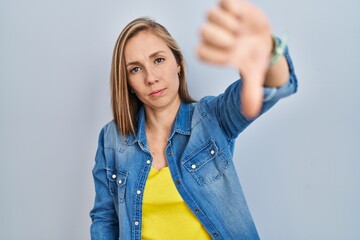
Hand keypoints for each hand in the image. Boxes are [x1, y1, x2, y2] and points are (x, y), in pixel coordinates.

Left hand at [197, 0, 272, 117]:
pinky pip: (225, 2)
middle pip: (203, 32)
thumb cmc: (253, 59)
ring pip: (211, 16)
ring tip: (241, 30)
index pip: (200, 52)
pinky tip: (242, 17)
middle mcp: (212, 35)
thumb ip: (250, 92)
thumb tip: (250, 113)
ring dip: (230, 25)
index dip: (217, 55)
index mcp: (212, 52)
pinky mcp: (229, 5)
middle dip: (223, 39)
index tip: (233, 57)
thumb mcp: (253, 75)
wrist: (263, 41)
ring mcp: (219, 19)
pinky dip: (234, 9)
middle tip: (237, 42)